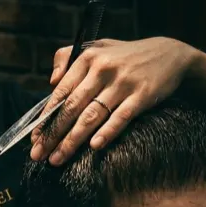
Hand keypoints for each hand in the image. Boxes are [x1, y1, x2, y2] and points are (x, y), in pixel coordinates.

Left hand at [31, 37, 196, 164]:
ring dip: (72, 140)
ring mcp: (123, 82)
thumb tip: (51, 82)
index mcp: (88, 58)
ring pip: (91, 115)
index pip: (60, 92)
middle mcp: (103, 69)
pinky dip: (107, 132)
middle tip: (39, 155)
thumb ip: (69, 58)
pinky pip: (121, 117)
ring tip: (58, 159)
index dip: (46, 118)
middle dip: (52, 134)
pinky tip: (93, 147)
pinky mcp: (143, 95)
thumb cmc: (126, 56)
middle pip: (72, 107)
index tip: (34, 138)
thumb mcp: (98, 47)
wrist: (171, 54)